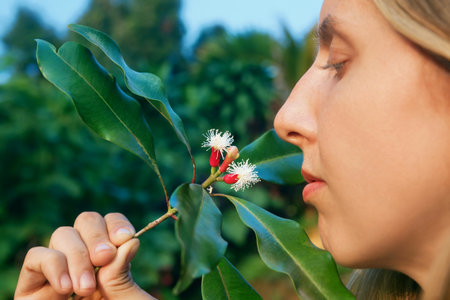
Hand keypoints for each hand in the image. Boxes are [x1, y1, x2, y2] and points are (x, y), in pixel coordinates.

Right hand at [15, 212, 155, 299]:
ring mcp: (58, 272)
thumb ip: (125, 276)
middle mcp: (84, 262)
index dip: (116, 224)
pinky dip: (52, 264)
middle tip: (104, 258)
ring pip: (62, 234)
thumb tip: (130, 241)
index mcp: (110, 262)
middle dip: (96, 235)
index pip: (110, 225)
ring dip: (76, 256)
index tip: (126, 238)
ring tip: (86, 288)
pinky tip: (66, 287)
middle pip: (85, 221)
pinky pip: (36, 257)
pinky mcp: (32, 287)